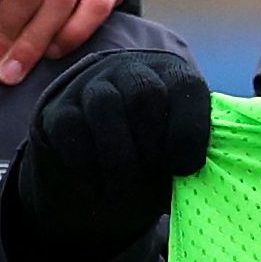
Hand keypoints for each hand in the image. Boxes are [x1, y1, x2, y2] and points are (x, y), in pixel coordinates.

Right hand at [5, 49, 211, 261]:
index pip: (186, 88)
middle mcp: (130, 69)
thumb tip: (202, 177)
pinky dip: (87, 164)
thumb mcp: (176, 144)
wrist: (93, 146)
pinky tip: (98, 186)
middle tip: (154, 182)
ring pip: (105, 107)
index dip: (190, 129)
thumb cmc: (149, 149)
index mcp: (171, 73)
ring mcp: (90, 85)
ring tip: (126, 192)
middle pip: (144, 94)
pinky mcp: (58, 109)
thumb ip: (191, 149)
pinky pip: (72, 130)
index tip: (188, 169)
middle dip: (151, 145)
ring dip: (119, 157)